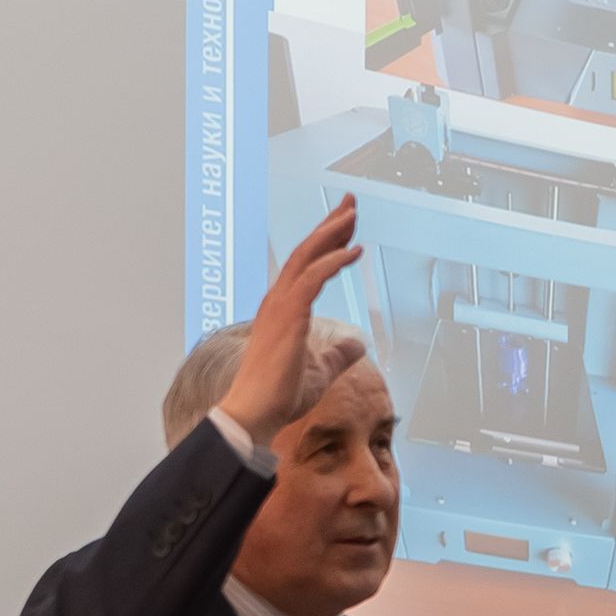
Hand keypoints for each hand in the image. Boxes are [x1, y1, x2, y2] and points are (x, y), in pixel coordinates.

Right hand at [217, 197, 366, 445]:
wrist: (258, 412)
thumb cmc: (281, 394)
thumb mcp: (321, 370)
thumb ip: (339, 354)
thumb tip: (357, 344)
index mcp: (283, 309)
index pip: (306, 265)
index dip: (327, 242)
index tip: (346, 225)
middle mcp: (278, 301)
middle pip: (305, 252)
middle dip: (330, 225)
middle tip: (351, 203)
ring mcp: (280, 307)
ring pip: (306, 258)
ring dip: (331, 234)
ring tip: (353, 215)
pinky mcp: (287, 317)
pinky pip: (312, 279)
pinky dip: (333, 261)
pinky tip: (353, 251)